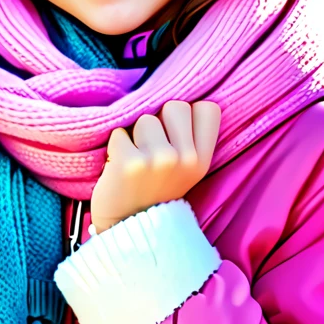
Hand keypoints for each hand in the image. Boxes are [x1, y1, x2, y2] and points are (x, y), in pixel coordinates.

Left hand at [91, 100, 221, 234]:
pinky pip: (119, 132)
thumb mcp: (187, 169)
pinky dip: (115, 145)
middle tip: (151, 147)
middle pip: (176, 105)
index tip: (175, 133)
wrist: (129, 227)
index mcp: (203, 159)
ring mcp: (159, 160)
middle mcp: (186, 159)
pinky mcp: (131, 163)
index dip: (188, 114)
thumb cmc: (155, 190)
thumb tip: (176, 96)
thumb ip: (189, 138)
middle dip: (158, 120)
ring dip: (134, 134)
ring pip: (145, 118)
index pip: (208, 108)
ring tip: (135, 158)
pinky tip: (119, 165)